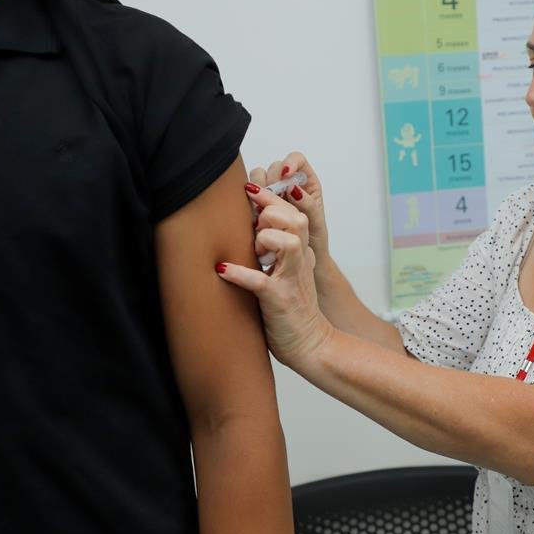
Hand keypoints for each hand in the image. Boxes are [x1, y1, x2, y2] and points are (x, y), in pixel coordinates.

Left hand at [216, 182, 332, 367]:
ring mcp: (291, 280)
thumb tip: (249, 226)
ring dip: (264, 239)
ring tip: (253, 252)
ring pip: (287, 243)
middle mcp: (299, 261)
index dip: (271, 197)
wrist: (312, 346)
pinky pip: (260, 282)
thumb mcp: (288, 272)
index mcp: (300, 252)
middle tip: (254, 229)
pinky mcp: (279, 301)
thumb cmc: (292, 310)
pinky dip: (239, 273)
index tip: (250, 187)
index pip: (293, 212)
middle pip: (295, 219)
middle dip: (270, 214)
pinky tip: (221, 269)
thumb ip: (276, 249)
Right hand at [248, 152, 328, 258]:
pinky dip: (250, 202)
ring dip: (259, 190)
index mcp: (306, 182)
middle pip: (273, 167)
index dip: (290, 162)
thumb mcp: (316, 222)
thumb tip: (293, 189)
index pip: (296, 159)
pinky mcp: (259, 205)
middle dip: (271, 179)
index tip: (285, 174)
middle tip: (272, 197)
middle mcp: (287, 184)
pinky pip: (250, 196)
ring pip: (258, 178)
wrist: (301, 259)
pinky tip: (255, 215)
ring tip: (264, 208)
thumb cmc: (313, 239)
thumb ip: (308, 204)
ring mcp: (272, 194)